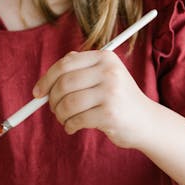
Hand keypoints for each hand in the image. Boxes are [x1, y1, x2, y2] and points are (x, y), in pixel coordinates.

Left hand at [33, 50, 150, 149]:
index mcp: (105, 58)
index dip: (46, 79)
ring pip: (68, 103)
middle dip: (52, 100)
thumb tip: (44, 82)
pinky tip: (73, 127)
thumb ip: (79, 70)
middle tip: (54, 109)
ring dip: (60, 115)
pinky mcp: (109, 114)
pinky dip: (69, 126)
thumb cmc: (118, 99)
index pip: (65, 64)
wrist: (146, 122)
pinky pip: (76, 120)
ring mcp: (111, 93)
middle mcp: (109, 72)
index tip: (37, 93)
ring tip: (65, 120)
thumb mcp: (104, 76)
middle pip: (64, 83)